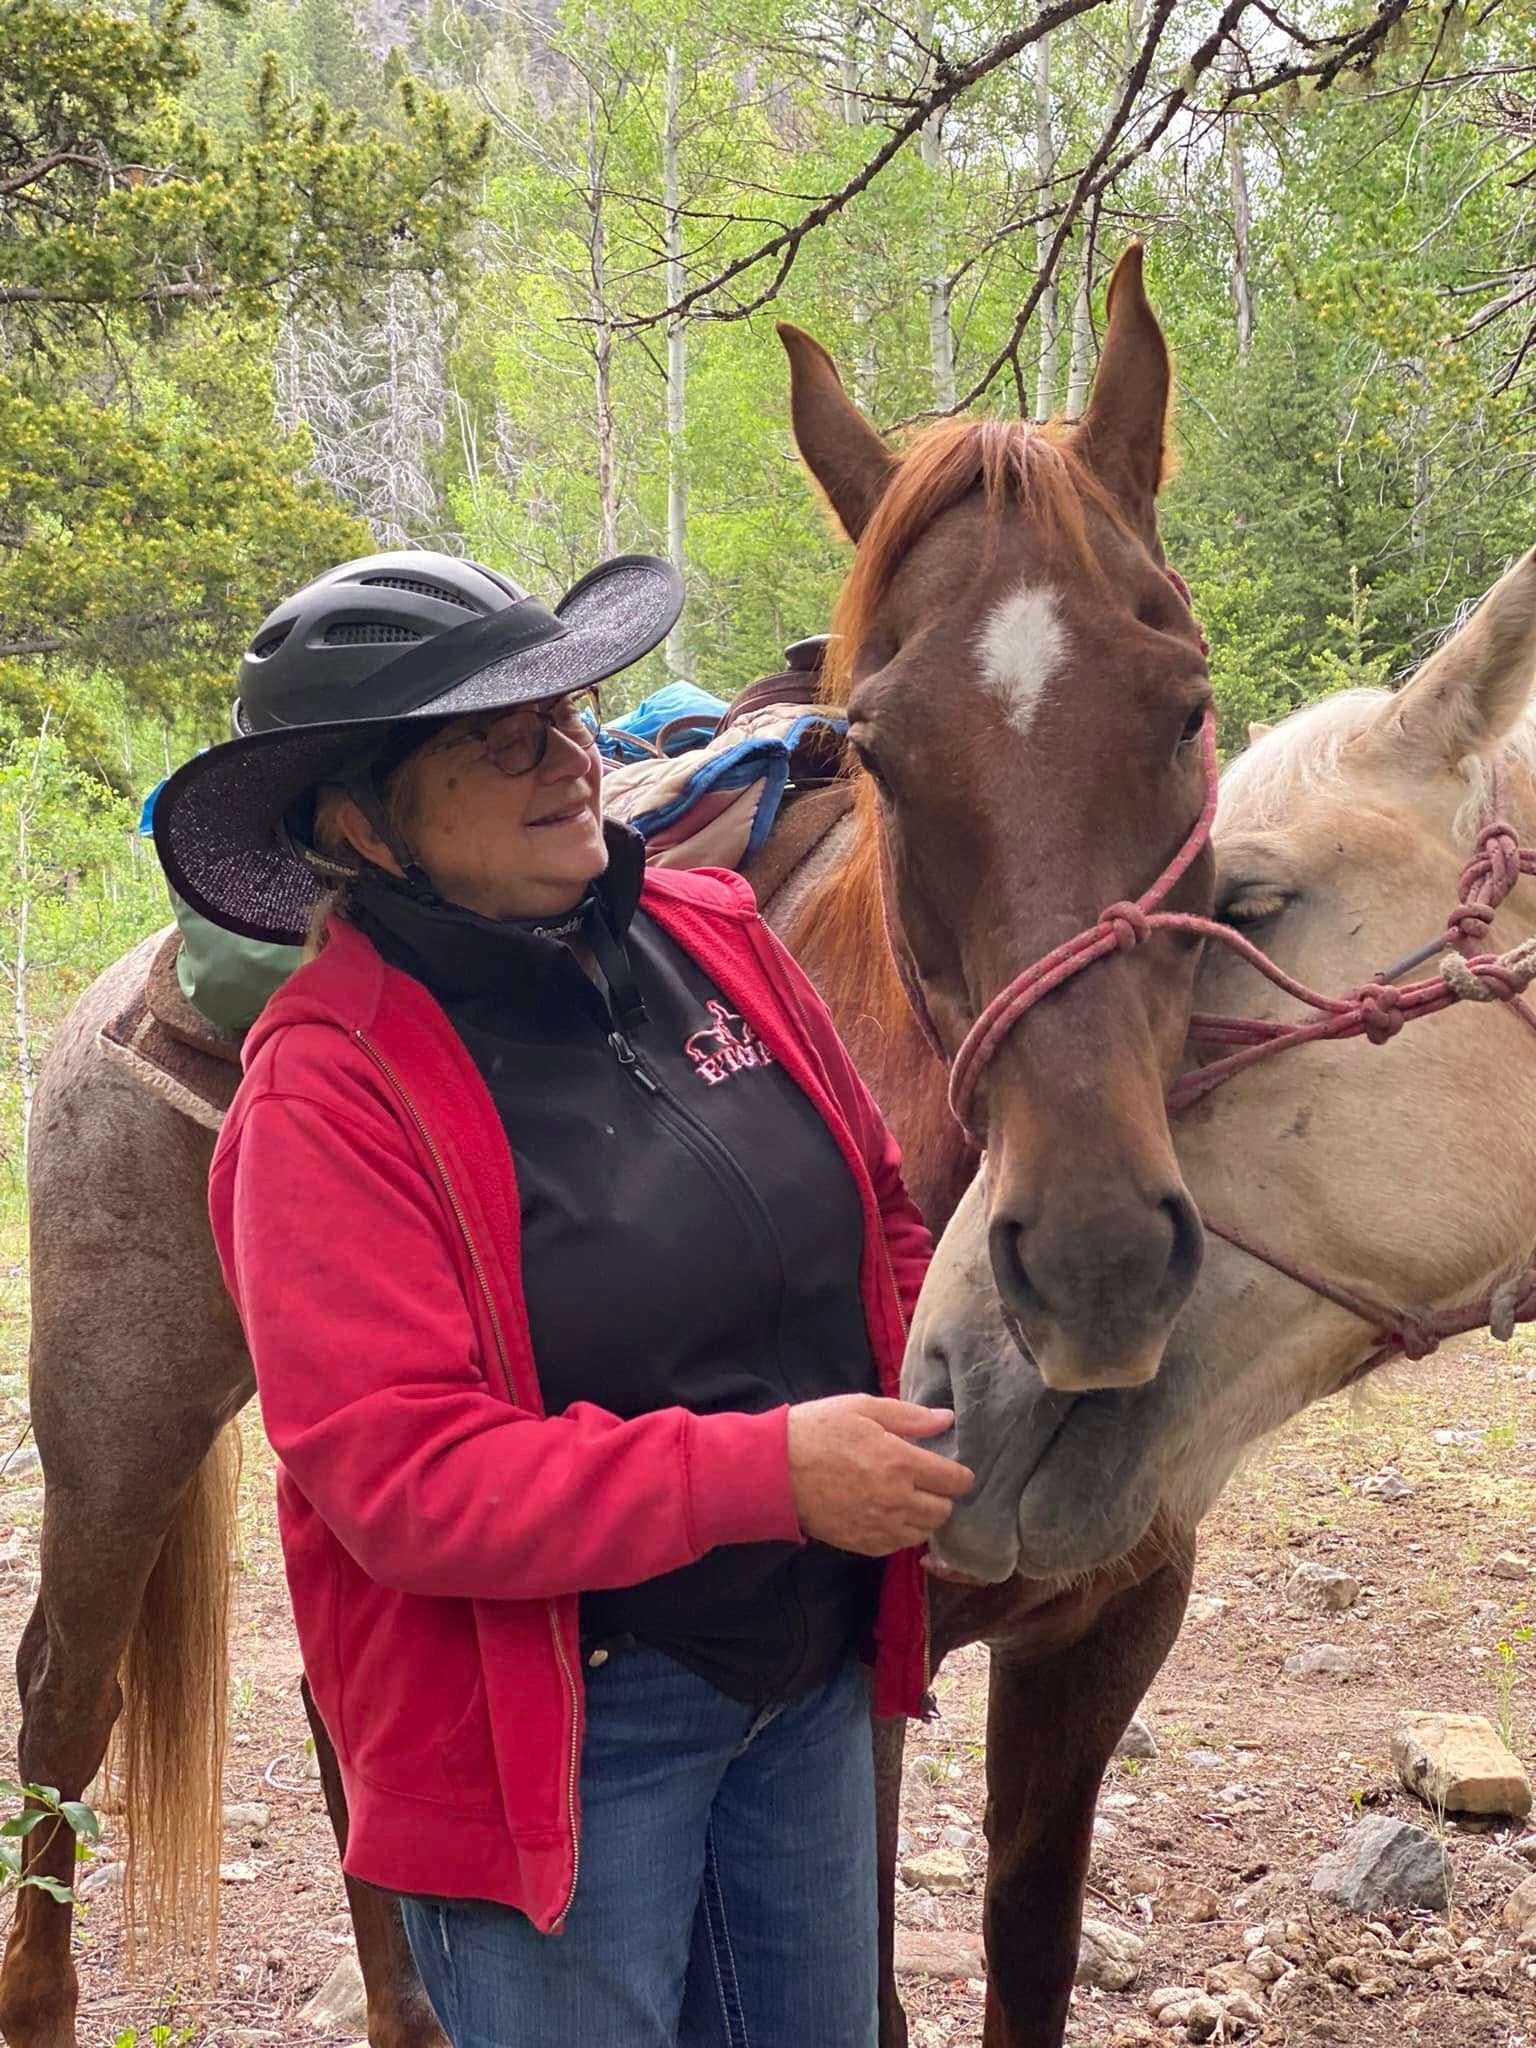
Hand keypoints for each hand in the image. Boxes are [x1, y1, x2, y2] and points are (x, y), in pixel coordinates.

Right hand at [786, 1395, 973, 1556]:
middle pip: (943, 1510)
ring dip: (923, 1516)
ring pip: (924, 1532)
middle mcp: (897, 1500)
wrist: (774, 1470)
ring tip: (908, 1498)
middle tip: (927, 1482)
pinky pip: (899, 1546)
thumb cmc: (818, 1430)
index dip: (959, 1474)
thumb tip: (947, 1420)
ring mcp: (880, 1526)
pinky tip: (888, 1514)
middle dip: (942, 1495)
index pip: (954, 1480)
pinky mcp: (863, 1544)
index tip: (952, 1469)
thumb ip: (909, 1416)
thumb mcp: (863, 1408)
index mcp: (901, 1462)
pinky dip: (901, 1532)